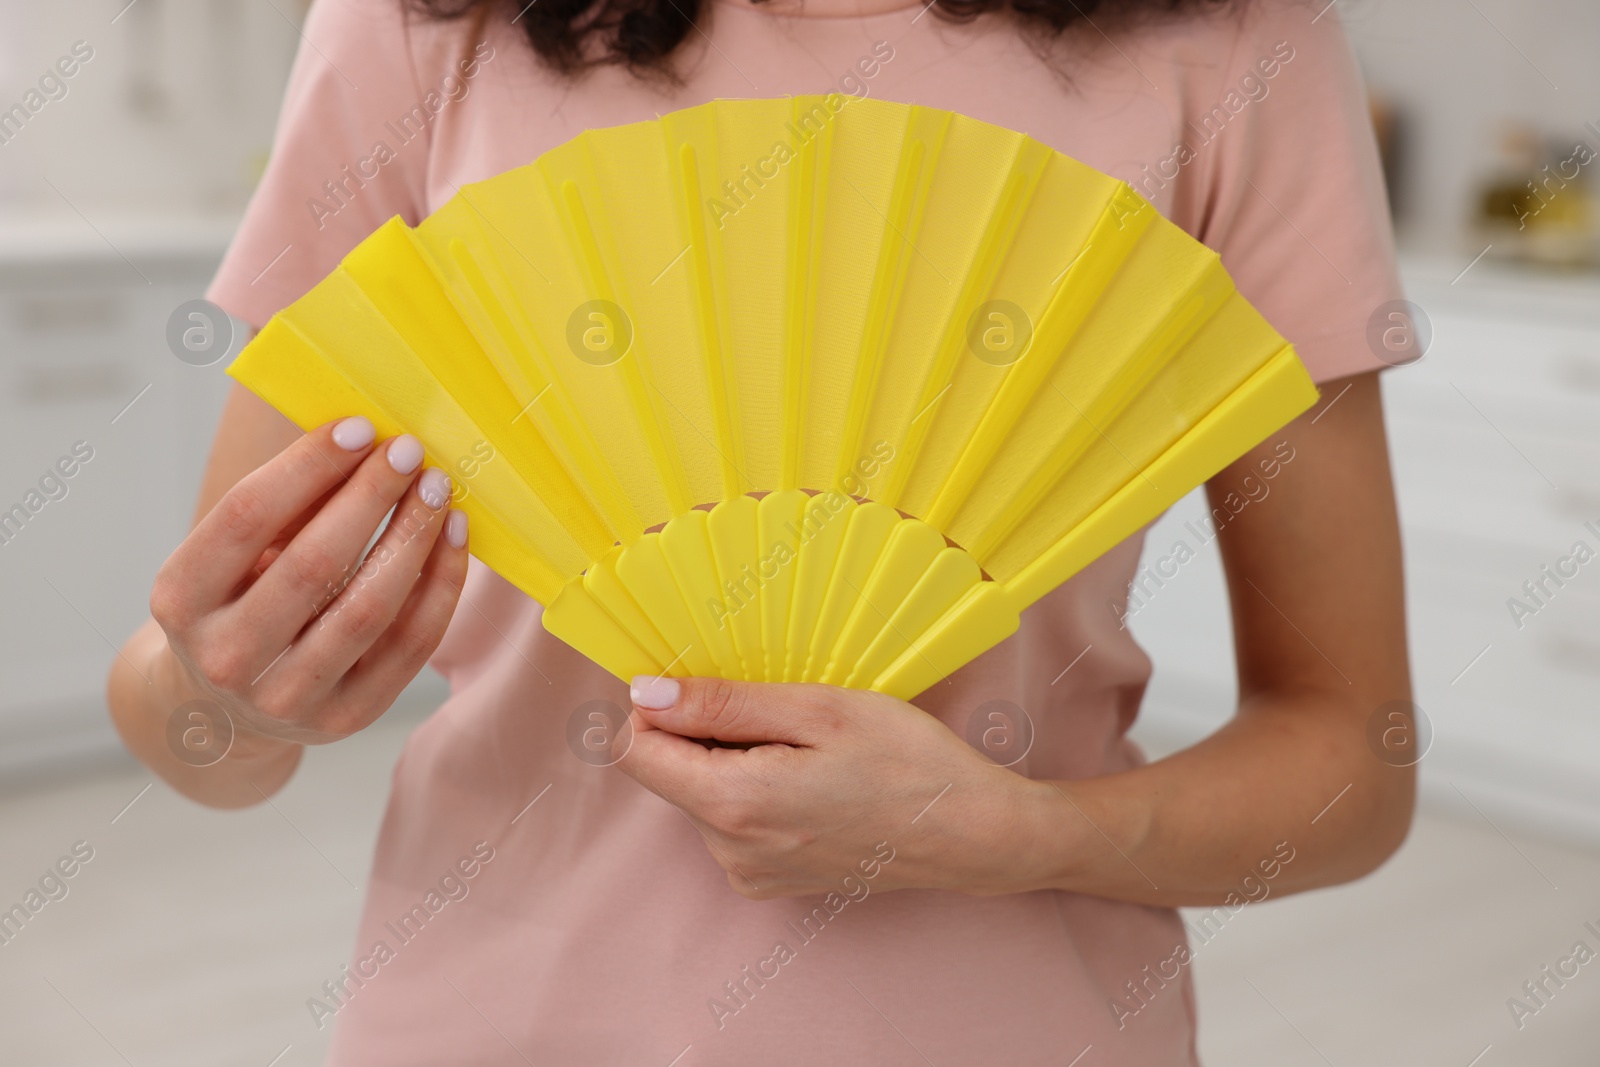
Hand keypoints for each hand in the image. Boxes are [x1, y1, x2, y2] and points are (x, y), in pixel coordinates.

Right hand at [149, 416, 468, 749]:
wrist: (225, 709)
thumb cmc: (237, 601)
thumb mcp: (230, 555)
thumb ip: (284, 502)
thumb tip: (360, 434)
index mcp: (180, 599)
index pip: (247, 517)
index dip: (309, 466)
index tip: (361, 426)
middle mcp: (226, 657)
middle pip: (314, 564)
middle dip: (371, 497)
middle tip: (411, 451)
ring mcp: (286, 698)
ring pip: (368, 609)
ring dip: (413, 538)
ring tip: (439, 490)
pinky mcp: (346, 717)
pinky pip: (409, 646)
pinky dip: (440, 585)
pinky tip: (454, 539)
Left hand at [618, 676, 1054, 899]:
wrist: (972, 834)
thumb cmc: (908, 761)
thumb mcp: (817, 710)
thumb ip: (722, 705)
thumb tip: (645, 695)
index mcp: (735, 804)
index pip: (637, 752)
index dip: (659, 707)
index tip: (709, 686)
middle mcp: (730, 851)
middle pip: (671, 772)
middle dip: (710, 732)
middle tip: (787, 716)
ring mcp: (749, 873)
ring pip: (703, 794)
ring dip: (737, 761)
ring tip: (811, 752)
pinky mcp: (768, 881)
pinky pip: (733, 822)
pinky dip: (757, 791)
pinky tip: (814, 782)